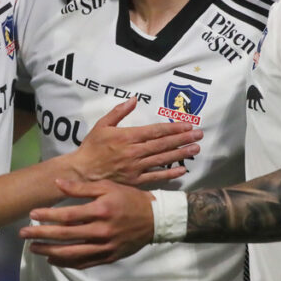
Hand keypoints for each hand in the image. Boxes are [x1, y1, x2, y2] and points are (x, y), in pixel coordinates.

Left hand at [20, 179, 154, 268]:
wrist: (155, 220)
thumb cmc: (129, 199)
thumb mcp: (108, 187)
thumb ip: (81, 187)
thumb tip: (58, 183)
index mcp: (100, 211)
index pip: (67, 216)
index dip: (47, 216)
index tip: (32, 214)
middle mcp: (101, 231)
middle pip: (65, 236)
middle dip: (42, 235)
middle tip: (23, 234)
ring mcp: (105, 247)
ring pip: (72, 253)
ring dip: (50, 251)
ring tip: (34, 249)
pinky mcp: (109, 257)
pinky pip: (84, 263)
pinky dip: (67, 263)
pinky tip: (53, 260)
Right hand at [69, 98, 201, 184]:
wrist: (81, 172)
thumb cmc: (91, 147)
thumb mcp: (102, 125)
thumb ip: (119, 112)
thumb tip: (134, 99)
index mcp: (127, 137)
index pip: (155, 131)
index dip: (173, 128)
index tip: (187, 125)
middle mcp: (134, 152)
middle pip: (163, 144)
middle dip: (183, 139)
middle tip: (199, 134)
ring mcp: (135, 168)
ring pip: (162, 159)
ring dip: (180, 154)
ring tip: (195, 149)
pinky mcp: (134, 181)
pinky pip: (155, 177)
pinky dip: (169, 174)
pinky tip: (182, 169)